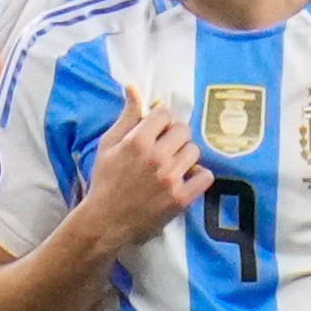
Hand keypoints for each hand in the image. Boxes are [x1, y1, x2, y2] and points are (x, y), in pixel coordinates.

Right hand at [77, 93, 207, 254]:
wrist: (104, 222)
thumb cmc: (105, 181)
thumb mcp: (108, 145)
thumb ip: (126, 116)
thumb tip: (133, 88)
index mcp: (137, 140)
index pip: (165, 113)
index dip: (161, 121)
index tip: (156, 131)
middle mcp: (156, 157)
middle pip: (183, 130)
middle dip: (175, 136)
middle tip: (165, 149)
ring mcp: (170, 178)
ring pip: (194, 151)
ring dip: (185, 156)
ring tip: (172, 166)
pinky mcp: (181, 198)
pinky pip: (205, 176)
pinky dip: (198, 176)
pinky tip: (185, 179)